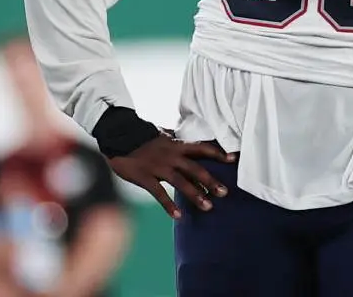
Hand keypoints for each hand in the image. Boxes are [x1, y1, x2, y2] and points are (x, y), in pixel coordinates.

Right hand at [107, 134, 234, 218]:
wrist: (118, 137)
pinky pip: (159, 194)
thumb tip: (187, 139)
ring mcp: (159, 167)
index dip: (218, 153)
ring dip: (196, 195)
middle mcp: (172, 156)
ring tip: (208, 206)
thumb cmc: (141, 137)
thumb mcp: (162, 135)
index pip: (202, 148)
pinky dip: (169, 206)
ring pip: (181, 182)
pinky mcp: (145, 177)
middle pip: (196, 169)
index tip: (233, 159)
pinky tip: (178, 216)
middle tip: (225, 192)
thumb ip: (176, 140)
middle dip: (211, 181)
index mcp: (177, 145)